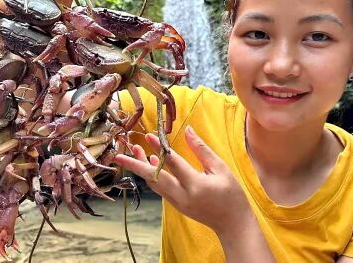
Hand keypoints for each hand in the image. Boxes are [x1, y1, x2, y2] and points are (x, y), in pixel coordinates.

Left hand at [114, 126, 277, 261]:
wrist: (232, 223)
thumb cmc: (231, 194)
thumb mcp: (221, 169)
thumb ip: (202, 150)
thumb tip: (188, 130)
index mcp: (195, 185)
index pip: (172, 163)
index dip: (158, 147)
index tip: (147, 135)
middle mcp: (181, 195)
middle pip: (153, 178)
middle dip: (135, 165)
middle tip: (120, 154)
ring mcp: (177, 202)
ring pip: (153, 184)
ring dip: (142, 168)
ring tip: (135, 151)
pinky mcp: (176, 205)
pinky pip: (159, 189)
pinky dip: (153, 176)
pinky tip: (151, 163)